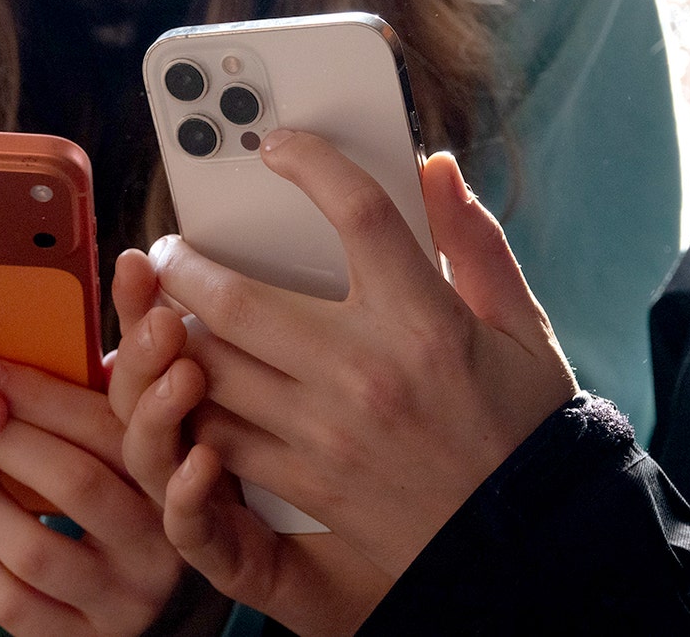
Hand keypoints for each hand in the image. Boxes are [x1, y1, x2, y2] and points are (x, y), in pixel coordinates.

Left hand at [0, 359, 208, 635]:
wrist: (172, 605)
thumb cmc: (149, 489)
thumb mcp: (158, 426)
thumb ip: (143, 356)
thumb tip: (130, 265)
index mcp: (184, 479)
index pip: (130, 424)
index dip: (57, 391)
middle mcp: (161, 544)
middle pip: (76, 482)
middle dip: (9, 432)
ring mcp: (123, 599)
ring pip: (36, 547)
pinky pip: (14, 603)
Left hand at [110, 130, 577, 627]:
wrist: (524, 543)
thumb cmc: (522, 428)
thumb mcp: (521, 329)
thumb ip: (474, 244)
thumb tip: (435, 169)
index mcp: (424, 322)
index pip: (359, 214)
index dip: (311, 164)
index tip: (277, 146)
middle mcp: (365, 370)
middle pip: (238, 298)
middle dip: (185, 263)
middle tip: (169, 249)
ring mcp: (326, 430)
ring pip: (212, 367)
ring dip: (173, 333)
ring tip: (165, 314)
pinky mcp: (305, 479)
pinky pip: (219, 435)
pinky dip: (191, 404)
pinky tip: (187, 382)